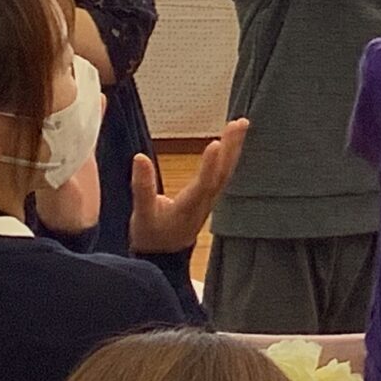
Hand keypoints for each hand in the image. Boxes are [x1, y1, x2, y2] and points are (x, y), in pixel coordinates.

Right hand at [129, 118, 245, 255]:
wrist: (163, 257)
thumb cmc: (151, 236)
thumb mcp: (141, 215)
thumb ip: (142, 187)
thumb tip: (139, 158)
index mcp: (188, 206)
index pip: (203, 184)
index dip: (210, 164)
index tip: (215, 142)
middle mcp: (204, 201)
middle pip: (222, 172)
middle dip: (231, 147)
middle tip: (239, 123)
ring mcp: (209, 198)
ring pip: (226, 171)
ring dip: (234, 147)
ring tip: (241, 124)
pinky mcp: (209, 196)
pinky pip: (223, 172)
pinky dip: (229, 155)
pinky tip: (232, 141)